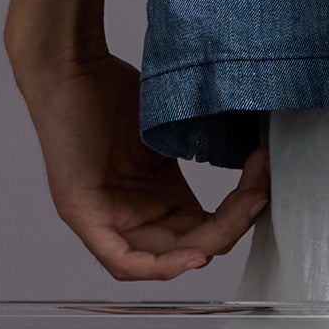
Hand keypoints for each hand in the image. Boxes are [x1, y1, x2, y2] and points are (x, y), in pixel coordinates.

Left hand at [11, 44, 269, 283]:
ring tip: (245, 206)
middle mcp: (129, 215)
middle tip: (259, 193)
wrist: (68, 61)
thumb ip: (198, 153)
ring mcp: (102, 218)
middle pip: (187, 247)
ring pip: (162, 259)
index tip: (260, 192)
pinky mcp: (81, 213)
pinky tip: (195, 254)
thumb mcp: (164, 130)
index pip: (200, 231)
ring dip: (210, 240)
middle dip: (232, 227)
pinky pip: (121, 260)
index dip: (234, 220)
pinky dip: (160, 266)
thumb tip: (256, 156)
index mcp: (152, 198)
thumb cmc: (109, 87)